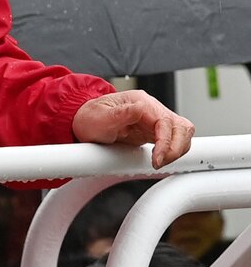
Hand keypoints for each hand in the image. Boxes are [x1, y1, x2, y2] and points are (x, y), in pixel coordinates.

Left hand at [71, 90, 194, 169]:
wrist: (85, 123)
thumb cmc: (90, 119)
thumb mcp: (99, 118)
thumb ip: (120, 114)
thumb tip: (140, 108)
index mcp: (141, 103)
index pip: (165, 122)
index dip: (165, 142)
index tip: (157, 159)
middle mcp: (152, 109)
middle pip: (181, 126)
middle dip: (176, 148)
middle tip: (159, 163)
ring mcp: (155, 120)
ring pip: (182, 132)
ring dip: (177, 149)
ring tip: (160, 162)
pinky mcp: (154, 132)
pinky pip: (175, 139)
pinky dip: (174, 150)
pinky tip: (162, 159)